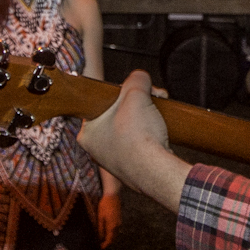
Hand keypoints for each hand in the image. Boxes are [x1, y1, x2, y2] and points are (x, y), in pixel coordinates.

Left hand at [79, 70, 189, 212]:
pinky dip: (151, 135)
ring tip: (159, 111)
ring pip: (131, 128)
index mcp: (88, 133)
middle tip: (151, 98)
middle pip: (118, 113)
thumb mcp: (135, 94)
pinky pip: (141, 144)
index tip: (133, 91)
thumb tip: (141, 77)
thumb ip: (136, 79)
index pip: (100, 102)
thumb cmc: (138, 138)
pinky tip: (162, 130)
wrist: (157, 171)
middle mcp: (97, 149)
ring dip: (147, 117)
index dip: (120, 92)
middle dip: (139, 103)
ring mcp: (115, 159)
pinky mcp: (133, 167)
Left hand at [96, 193, 121, 246]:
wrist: (113, 195)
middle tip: (101, 244)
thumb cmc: (104, 205)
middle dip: (108, 242)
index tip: (101, 248)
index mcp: (112, 226)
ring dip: (110, 237)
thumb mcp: (100, 217)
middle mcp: (117, 225)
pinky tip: (107, 231)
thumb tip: (100, 237)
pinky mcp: (119, 218)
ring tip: (103, 238)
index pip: (110, 239)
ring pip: (115, 233)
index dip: (105, 244)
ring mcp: (119, 222)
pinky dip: (112, 232)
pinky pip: (116, 229)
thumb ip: (100, 228)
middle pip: (114, 237)